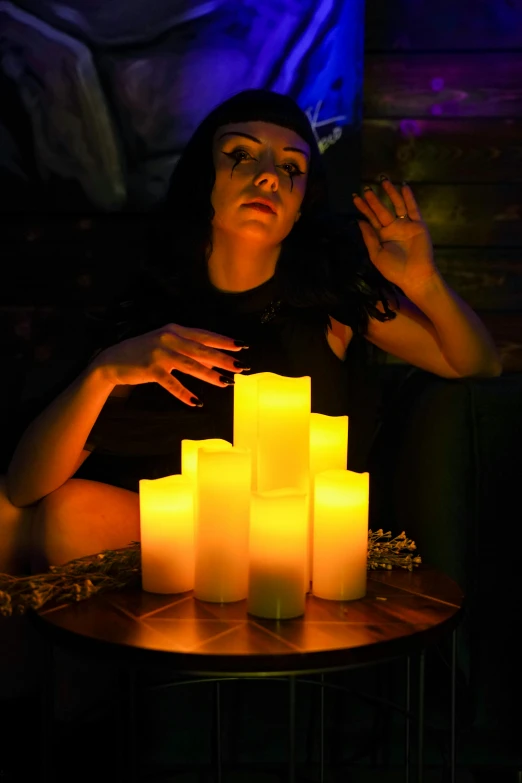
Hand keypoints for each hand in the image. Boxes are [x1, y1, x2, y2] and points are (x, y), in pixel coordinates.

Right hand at [91, 324, 248, 406]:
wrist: (113, 360)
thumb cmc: (144, 353)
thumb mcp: (166, 346)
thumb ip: (189, 350)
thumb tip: (215, 360)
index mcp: (174, 330)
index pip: (203, 335)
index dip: (223, 341)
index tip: (241, 346)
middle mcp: (168, 338)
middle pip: (201, 350)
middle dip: (222, 359)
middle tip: (240, 366)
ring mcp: (159, 353)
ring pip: (190, 365)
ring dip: (209, 375)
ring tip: (226, 383)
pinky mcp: (150, 369)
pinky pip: (171, 383)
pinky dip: (184, 393)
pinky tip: (196, 402)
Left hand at [352, 178, 438, 293]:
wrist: (415, 276)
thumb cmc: (394, 269)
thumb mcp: (376, 254)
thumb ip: (369, 237)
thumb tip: (359, 221)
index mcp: (382, 236)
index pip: (371, 218)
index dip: (363, 208)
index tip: (355, 197)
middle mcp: (393, 228)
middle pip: (381, 210)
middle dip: (374, 199)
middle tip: (366, 188)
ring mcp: (406, 225)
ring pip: (397, 205)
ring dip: (390, 193)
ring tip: (383, 180)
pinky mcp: (418, 225)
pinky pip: (413, 209)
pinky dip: (409, 198)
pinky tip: (404, 187)